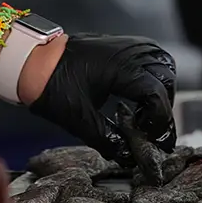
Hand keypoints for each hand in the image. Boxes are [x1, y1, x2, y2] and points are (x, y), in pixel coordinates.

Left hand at [27, 33, 175, 162]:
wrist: (34, 59)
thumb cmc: (53, 84)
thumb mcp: (79, 118)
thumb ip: (107, 139)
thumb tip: (128, 157)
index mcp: (123, 67)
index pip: (157, 95)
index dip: (160, 122)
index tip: (154, 142)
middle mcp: (132, 52)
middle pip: (166, 81)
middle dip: (162, 109)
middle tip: (150, 133)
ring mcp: (130, 45)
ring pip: (164, 67)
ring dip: (161, 92)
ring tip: (146, 117)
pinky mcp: (126, 45)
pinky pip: (153, 60)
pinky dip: (153, 79)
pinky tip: (140, 98)